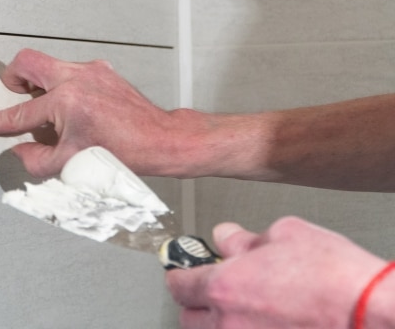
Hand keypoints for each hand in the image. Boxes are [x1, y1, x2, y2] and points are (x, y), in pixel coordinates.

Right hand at [0, 48, 184, 176]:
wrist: (161, 140)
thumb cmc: (126, 153)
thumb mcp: (71, 165)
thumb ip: (36, 159)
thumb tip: (19, 149)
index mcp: (67, 103)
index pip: (18, 114)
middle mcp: (77, 79)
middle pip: (27, 62)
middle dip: (13, 79)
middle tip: (15, 98)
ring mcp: (91, 71)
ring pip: (48, 65)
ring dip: (40, 86)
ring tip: (48, 111)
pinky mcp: (102, 71)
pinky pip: (70, 72)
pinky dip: (62, 89)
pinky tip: (72, 111)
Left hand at [166, 216, 388, 328]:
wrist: (378, 316)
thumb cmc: (339, 279)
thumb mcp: (287, 235)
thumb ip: (246, 239)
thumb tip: (227, 238)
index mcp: (225, 288)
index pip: (179, 285)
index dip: (181, 274)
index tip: (185, 270)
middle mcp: (230, 325)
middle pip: (189, 319)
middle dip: (198, 303)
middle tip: (217, 290)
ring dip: (221, 324)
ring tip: (246, 311)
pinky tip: (268, 324)